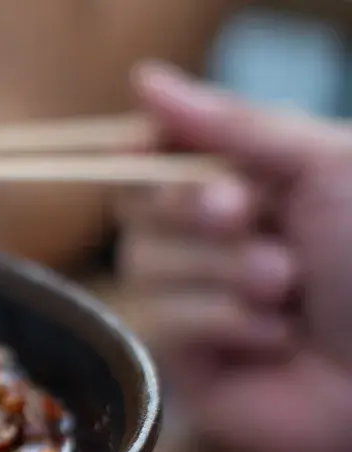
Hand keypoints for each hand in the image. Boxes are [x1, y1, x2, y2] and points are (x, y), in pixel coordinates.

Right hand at [118, 62, 351, 451]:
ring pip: (144, 265)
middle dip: (192, 209)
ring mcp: (195, 303)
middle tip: (245, 215)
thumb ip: (231, 122)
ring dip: (223, 272)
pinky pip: (161, 324)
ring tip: (288, 289)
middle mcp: (213, 243)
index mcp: (249, 185)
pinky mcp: (186, 364)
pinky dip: (226, 324)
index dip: (142, 150)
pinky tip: (278, 340)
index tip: (140, 147)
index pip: (155, 155)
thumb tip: (143, 78)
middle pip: (136, 207)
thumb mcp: (324, 165)